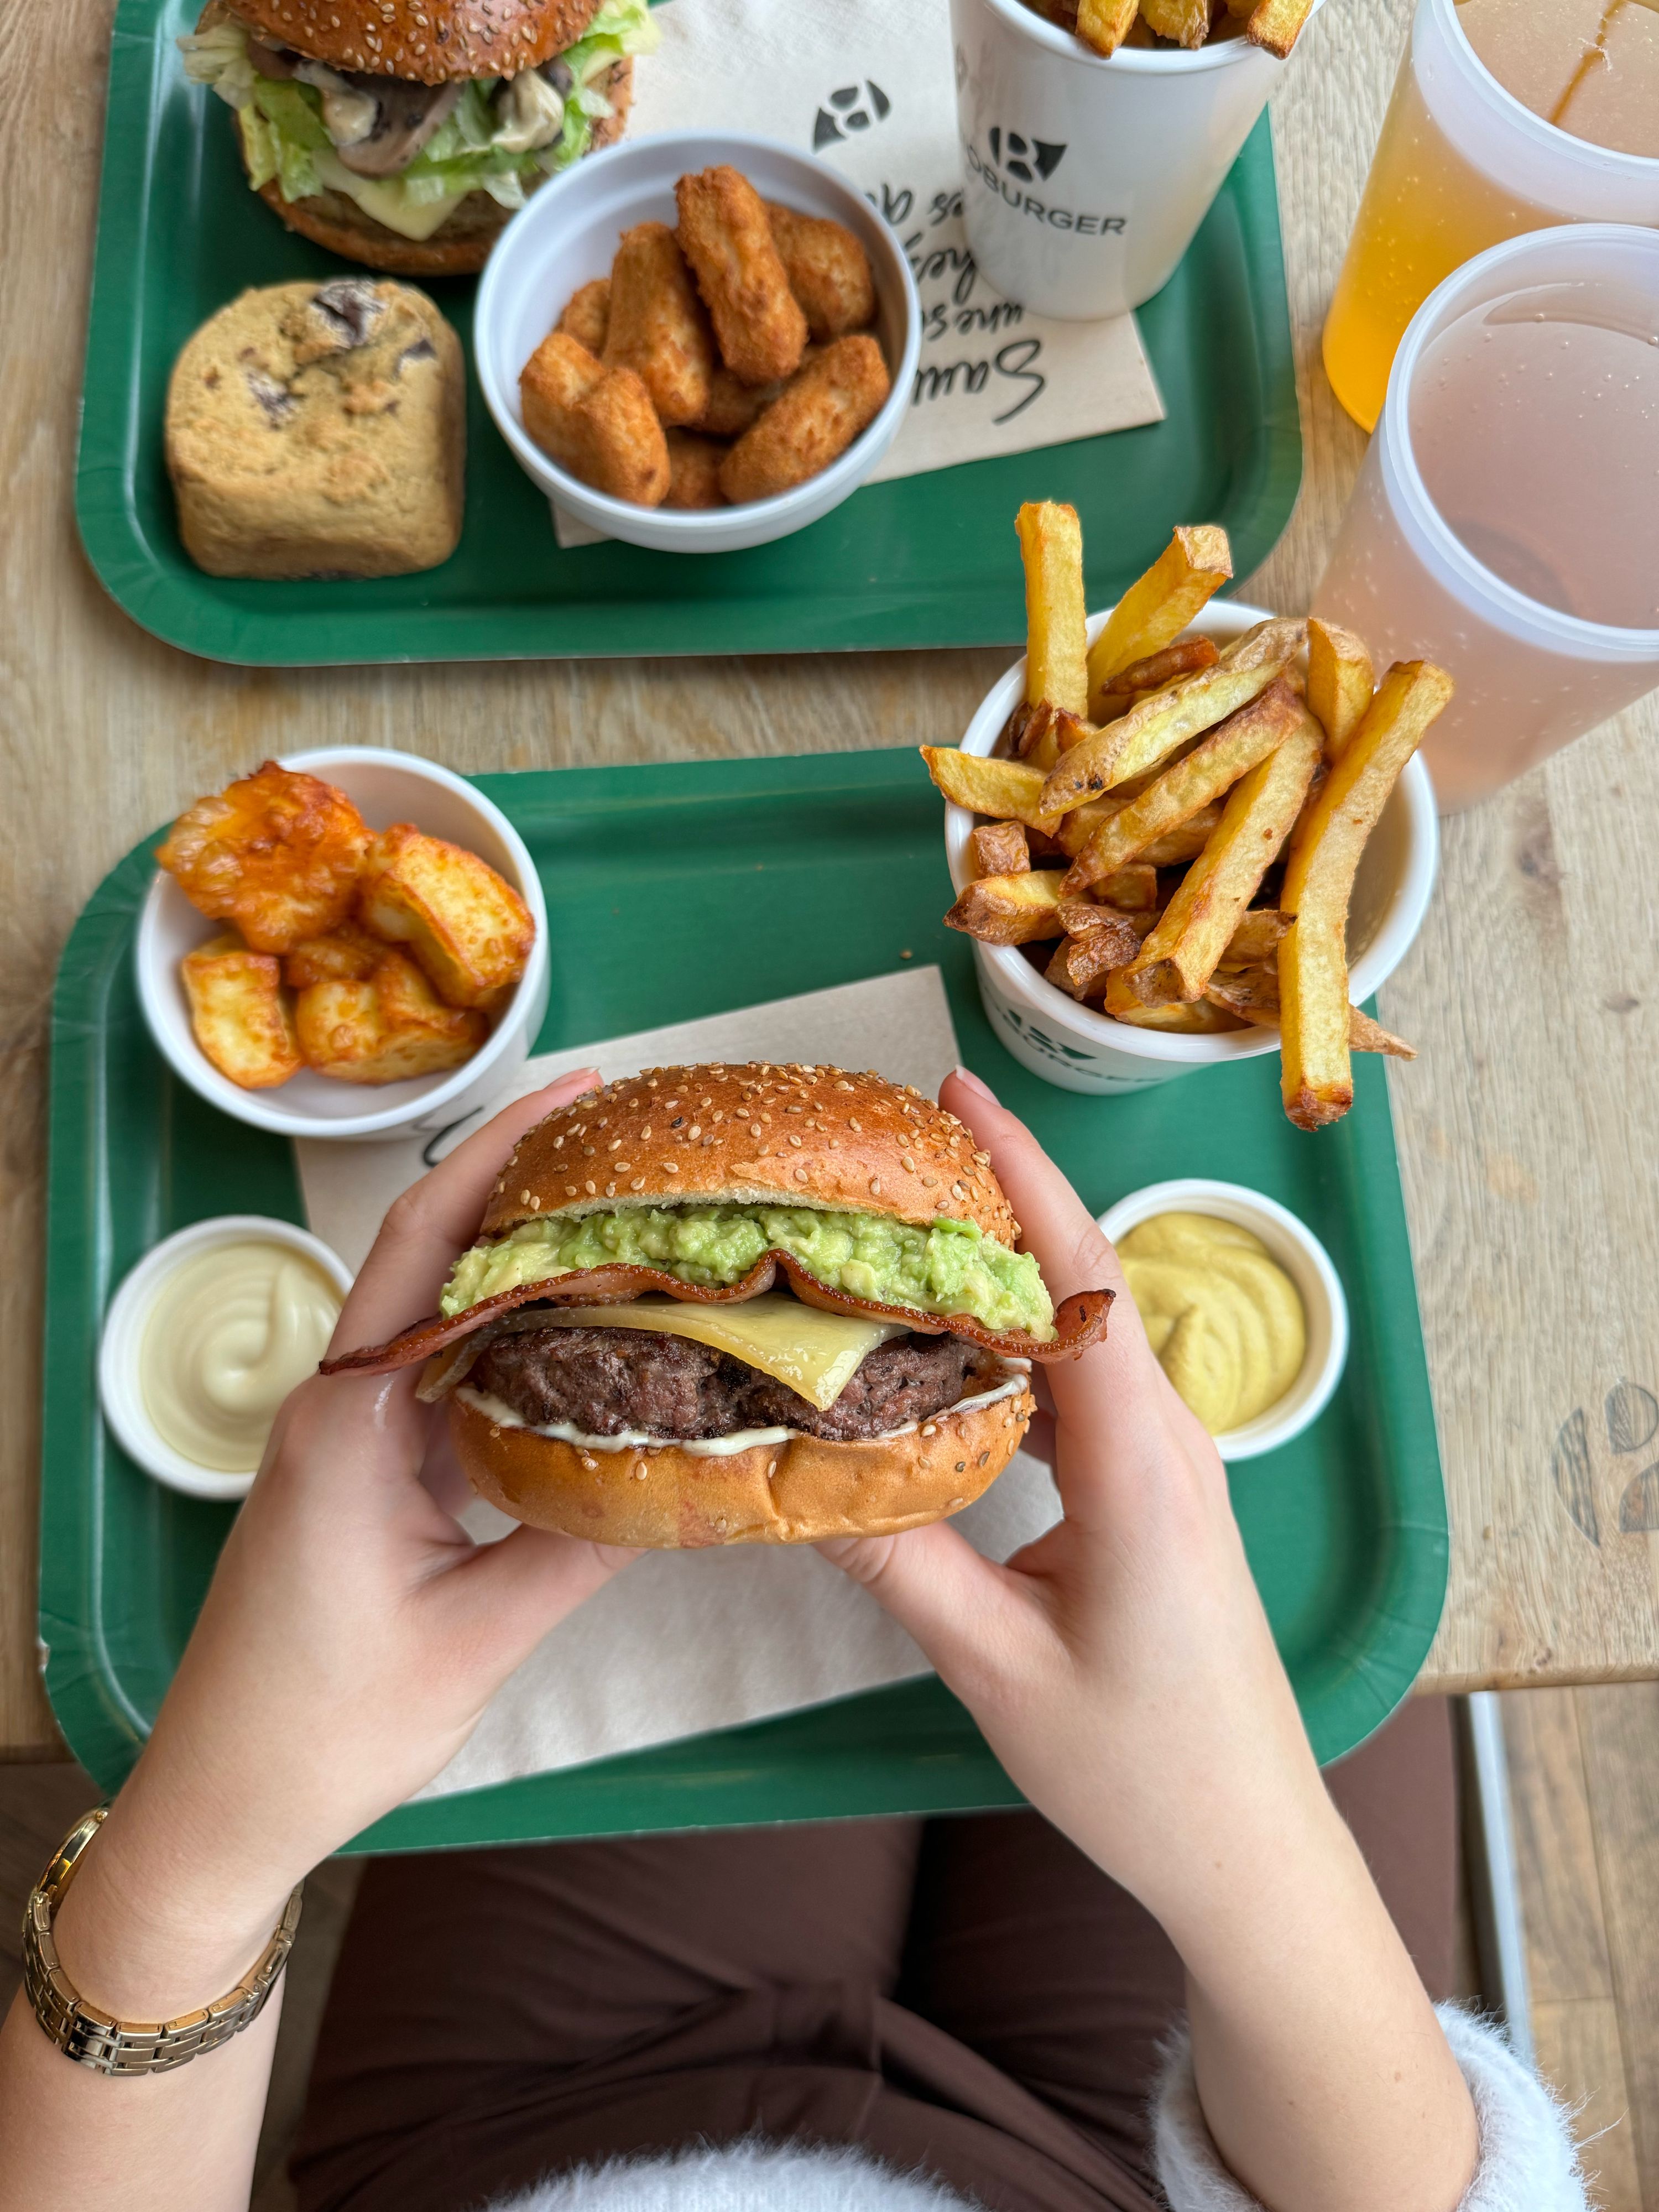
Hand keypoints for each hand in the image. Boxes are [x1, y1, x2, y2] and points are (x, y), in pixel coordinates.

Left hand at [53, 1070, 635, 2018]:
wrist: (221, 1805)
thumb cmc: (325, 1727)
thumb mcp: (475, 1637)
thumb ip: (582, 1543)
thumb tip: (694, 1472)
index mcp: (349, 1415)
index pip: (434, 1245)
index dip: (507, 1158)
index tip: (583, 1097)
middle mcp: (336, 1402)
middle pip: (434, 1256)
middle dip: (521, 1185)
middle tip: (624, 1139)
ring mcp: (340, 1436)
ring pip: (439, 1317)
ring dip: (518, 1263)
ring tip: (620, 1218)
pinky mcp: (355, 1473)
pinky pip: (438, 1380)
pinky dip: (506, 1345)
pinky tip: (576, 1337)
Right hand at [822, 1064, 1334, 1933]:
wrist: (1249, 1852)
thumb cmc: (1141, 1772)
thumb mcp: (994, 1667)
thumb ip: (895, 1559)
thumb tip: (784, 1471)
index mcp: (1143, 1464)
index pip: (1077, 1282)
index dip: (1020, 1177)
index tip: (955, 1096)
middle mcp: (1169, 1443)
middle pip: (1085, 1283)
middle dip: (1004, 1196)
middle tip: (903, 1140)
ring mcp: (1170, 1469)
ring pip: (1085, 1335)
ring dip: (1009, 1273)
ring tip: (909, 1228)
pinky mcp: (1156, 1499)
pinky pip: (1086, 1391)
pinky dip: (1020, 1348)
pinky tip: (953, 1350)